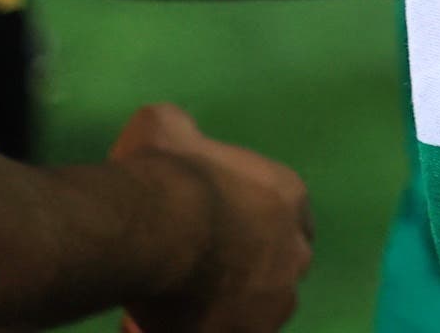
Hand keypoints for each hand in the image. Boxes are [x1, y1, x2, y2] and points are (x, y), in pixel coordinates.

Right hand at [112, 102, 311, 332]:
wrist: (161, 225)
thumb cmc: (169, 174)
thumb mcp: (167, 129)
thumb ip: (177, 132)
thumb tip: (166, 126)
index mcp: (287, 198)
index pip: (284, 219)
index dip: (249, 230)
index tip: (216, 240)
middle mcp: (293, 251)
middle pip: (273, 270)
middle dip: (239, 277)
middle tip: (190, 280)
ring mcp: (275, 300)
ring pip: (249, 313)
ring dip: (215, 313)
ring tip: (167, 310)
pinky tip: (146, 328)